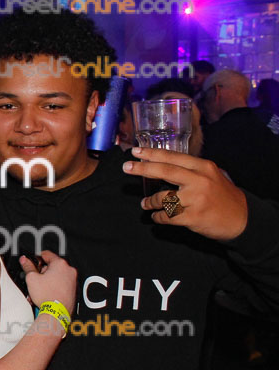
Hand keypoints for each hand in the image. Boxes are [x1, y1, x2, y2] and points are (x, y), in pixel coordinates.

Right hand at [20, 251, 76, 314]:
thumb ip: (28, 267)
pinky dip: (55, 286)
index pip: (46, 254)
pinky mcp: (73, 289)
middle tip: (37, 279)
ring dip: (49, 279)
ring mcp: (73, 280)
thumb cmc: (47, 296)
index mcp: (60, 264)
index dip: (37, 259)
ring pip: (57, 275)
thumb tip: (25, 260)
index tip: (33, 263)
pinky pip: (62, 283)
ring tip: (41, 288)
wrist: (56, 312)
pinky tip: (48, 292)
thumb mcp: (32, 279)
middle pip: (52, 265)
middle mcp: (69, 270)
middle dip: (43, 271)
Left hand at [123, 147, 248, 239]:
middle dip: (143, 169)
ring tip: (146, 203)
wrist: (241, 218)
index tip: (135, 151)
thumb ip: (189, 170)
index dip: (152, 154)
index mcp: (203, 167)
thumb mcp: (210, 175)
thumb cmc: (221, 195)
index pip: (173, 157)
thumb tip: (158, 164)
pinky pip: (167, 216)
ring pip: (163, 197)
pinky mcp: (193, 217)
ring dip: (150, 202)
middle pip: (166, 171)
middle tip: (126, 167)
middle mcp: (200, 181)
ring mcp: (197, 200)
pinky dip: (158, 216)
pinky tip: (157, 216)